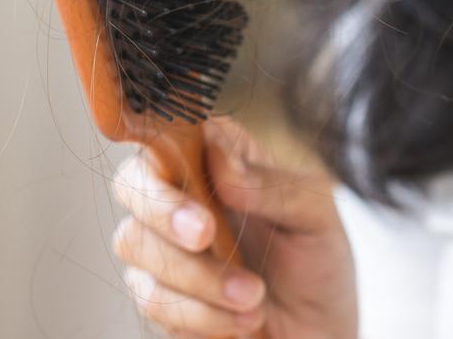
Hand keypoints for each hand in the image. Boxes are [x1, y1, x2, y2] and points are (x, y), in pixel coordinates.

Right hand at [111, 117, 356, 337]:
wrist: (319, 331)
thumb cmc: (318, 261)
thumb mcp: (316, 217)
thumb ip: (271, 186)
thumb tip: (222, 162)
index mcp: (219, 159)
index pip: (169, 133)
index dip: (162, 147)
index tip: (194, 180)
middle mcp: (183, 195)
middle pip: (133, 187)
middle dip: (167, 214)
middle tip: (207, 236)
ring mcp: (164, 247)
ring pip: (137, 247)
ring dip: (199, 279)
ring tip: (255, 299)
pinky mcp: (159, 296)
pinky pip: (152, 302)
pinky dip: (201, 316)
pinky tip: (242, 322)